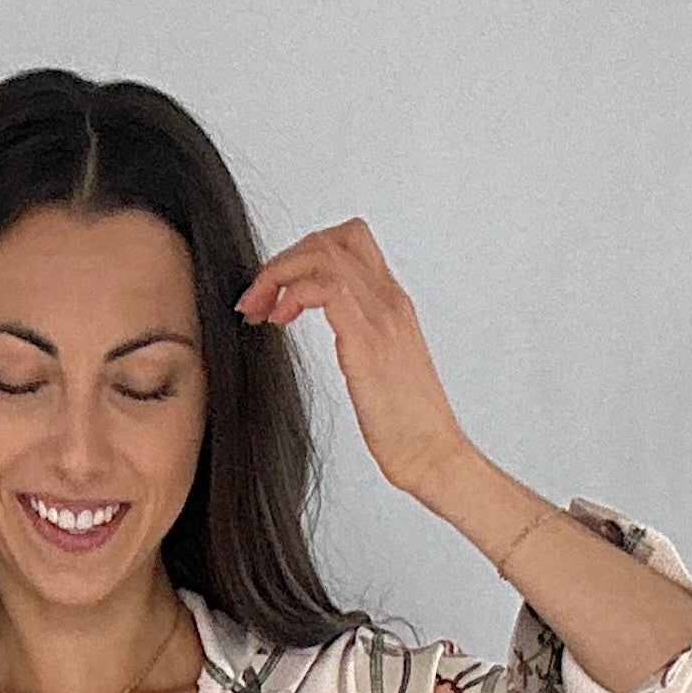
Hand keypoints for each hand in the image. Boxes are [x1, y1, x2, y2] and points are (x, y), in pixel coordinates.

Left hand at [234, 219, 473, 506]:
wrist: (432, 454)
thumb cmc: (408, 426)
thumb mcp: (382, 369)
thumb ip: (363, 339)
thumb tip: (340, 337)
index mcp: (393, 305)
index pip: (349, 243)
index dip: (304, 255)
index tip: (277, 291)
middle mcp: (389, 301)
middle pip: (332, 238)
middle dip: (284, 259)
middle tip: (259, 297)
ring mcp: (381, 316)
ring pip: (323, 254)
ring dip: (280, 274)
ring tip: (260, 310)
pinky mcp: (367, 340)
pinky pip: (324, 289)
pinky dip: (292, 295)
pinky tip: (279, 321)